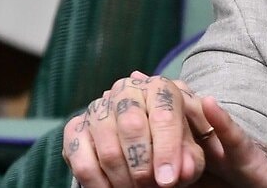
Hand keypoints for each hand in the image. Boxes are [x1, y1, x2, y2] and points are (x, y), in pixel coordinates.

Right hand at [63, 71, 208, 186]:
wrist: (144, 143)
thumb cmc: (172, 144)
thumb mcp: (189, 150)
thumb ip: (191, 158)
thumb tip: (183, 172)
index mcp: (159, 88)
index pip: (164, 115)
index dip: (167, 150)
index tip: (168, 179)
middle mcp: (125, 91)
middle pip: (132, 127)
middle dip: (144, 166)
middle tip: (152, 187)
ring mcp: (97, 109)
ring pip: (108, 150)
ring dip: (124, 179)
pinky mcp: (75, 129)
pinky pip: (82, 163)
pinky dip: (99, 185)